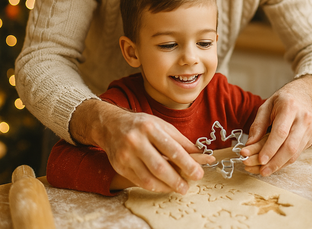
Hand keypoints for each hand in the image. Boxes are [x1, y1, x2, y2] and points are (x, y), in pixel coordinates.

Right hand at [70, 99, 212, 193]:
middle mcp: (136, 140)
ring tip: (178, 188)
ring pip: (149, 178)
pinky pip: (139, 181)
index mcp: (150, 127)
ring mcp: (125, 154)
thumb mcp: (162, 125)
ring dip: (166, 186)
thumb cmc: (142, 124)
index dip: (187, 163)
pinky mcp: (119, 166)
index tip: (198, 173)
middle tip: (187, 186)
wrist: (111, 125)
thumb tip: (200, 154)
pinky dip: (154, 186)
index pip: (172, 148)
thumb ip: (180, 140)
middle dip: (176, 179)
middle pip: (159, 166)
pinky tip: (163, 186)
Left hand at [241, 75, 311, 175]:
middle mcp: (303, 119)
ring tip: (264, 171)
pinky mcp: (311, 138)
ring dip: (279, 164)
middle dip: (275, 162)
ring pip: (295, 153)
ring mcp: (310, 130)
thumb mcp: (266, 106)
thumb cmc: (282, 100)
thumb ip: (258, 125)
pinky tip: (274, 165)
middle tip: (261, 171)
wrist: (305, 95)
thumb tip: (249, 145)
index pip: (280, 132)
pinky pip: (298, 154)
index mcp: (290, 107)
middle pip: (290, 147)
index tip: (260, 160)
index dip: (270, 148)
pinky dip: (284, 161)